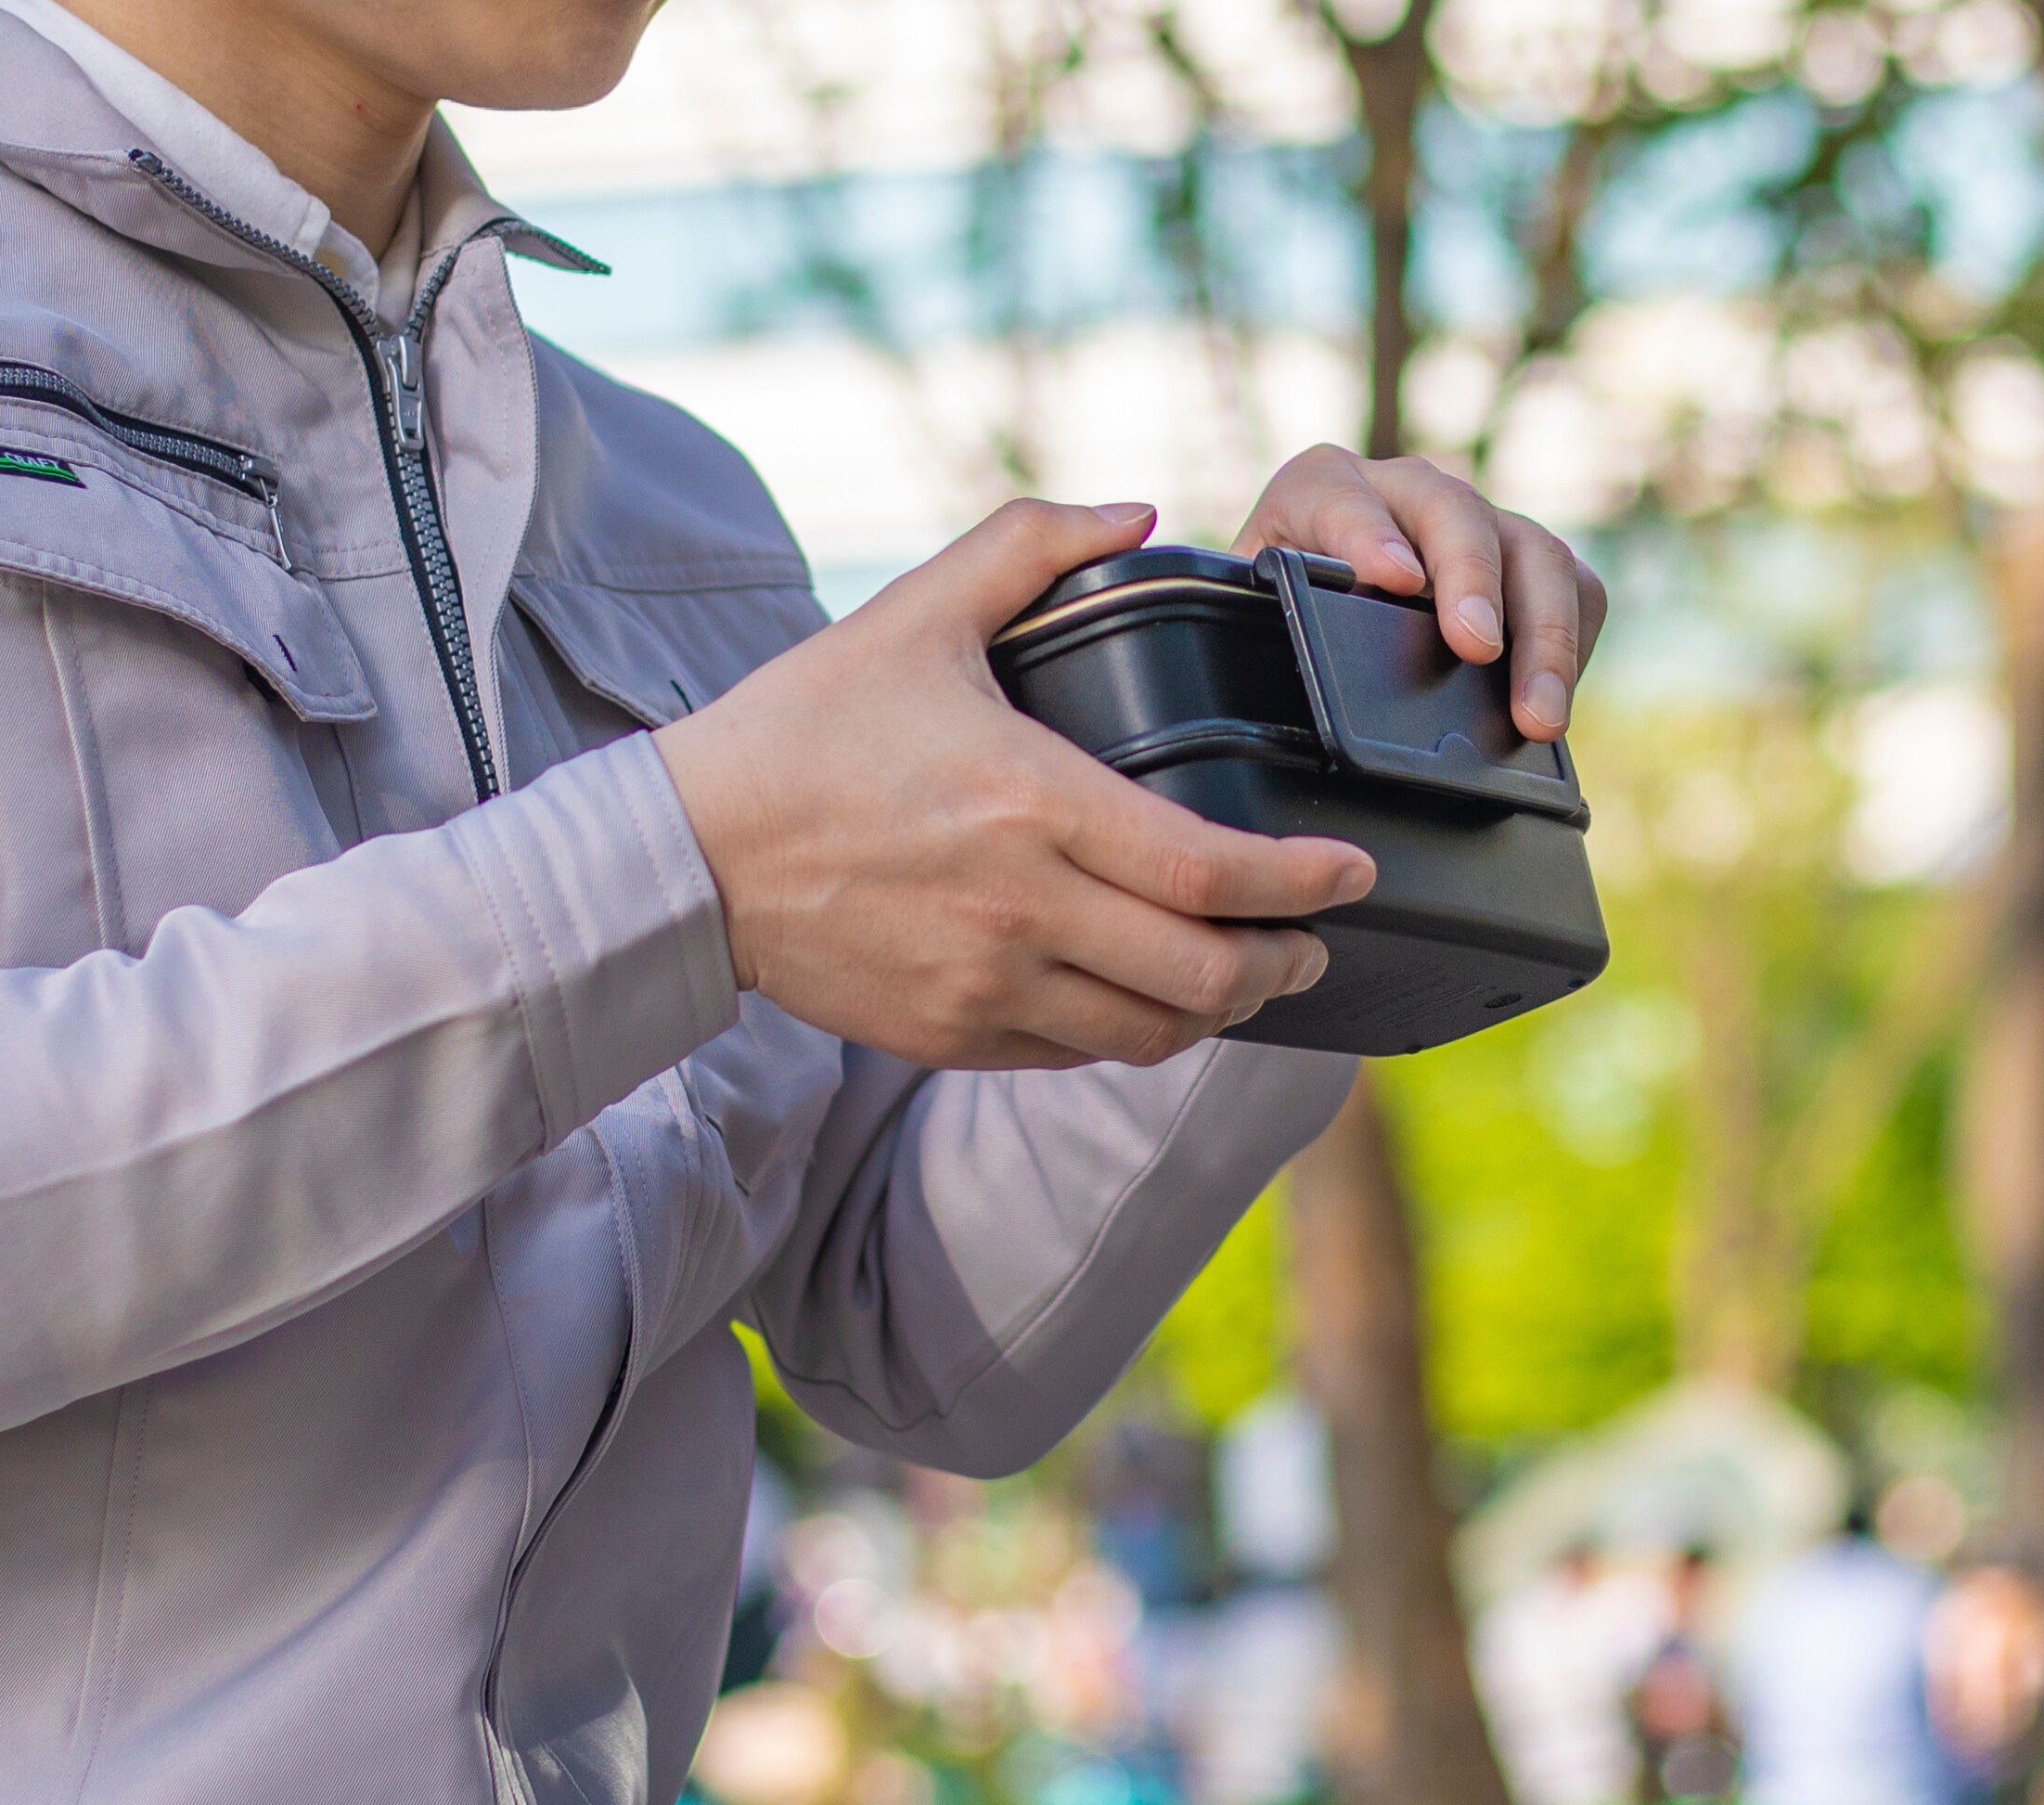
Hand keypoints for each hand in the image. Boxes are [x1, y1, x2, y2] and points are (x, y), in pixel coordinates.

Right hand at [653, 500, 1375, 1071]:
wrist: (691, 852)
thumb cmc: (801, 730)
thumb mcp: (917, 611)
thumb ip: (1033, 543)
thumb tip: (1140, 510)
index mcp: (1033, 804)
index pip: (1212, 869)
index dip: (1307, 881)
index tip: (1352, 869)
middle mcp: (1020, 911)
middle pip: (1205, 974)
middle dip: (1287, 962)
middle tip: (1316, 937)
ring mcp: (984, 986)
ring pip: (1151, 1033)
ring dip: (1219, 1013)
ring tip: (1246, 978)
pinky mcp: (949, 1034)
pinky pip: (1076, 1053)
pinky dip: (1131, 1033)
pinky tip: (1147, 1000)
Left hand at [1237, 447, 1606, 740]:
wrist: (1309, 610)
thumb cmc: (1268, 616)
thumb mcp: (1246, 615)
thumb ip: (1254, 622)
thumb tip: (1278, 669)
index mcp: (1318, 489)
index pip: (1341, 497)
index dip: (1368, 534)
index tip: (1394, 579)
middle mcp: (1404, 487)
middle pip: (1455, 513)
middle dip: (1472, 582)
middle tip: (1477, 648)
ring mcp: (1474, 518)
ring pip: (1531, 548)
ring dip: (1543, 633)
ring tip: (1538, 716)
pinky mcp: (1523, 557)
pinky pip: (1573, 583)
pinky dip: (1573, 640)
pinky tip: (1558, 696)